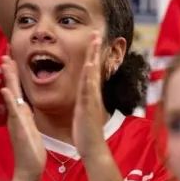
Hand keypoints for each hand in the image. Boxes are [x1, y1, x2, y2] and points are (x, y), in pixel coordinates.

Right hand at [1, 55, 45, 180]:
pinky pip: (12, 111)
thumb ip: (26, 117)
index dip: (14, 75)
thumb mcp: (30, 129)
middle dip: (8, 71)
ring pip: (10, 95)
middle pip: (11, 88)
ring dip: (7, 79)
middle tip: (5, 54)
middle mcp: (15, 114)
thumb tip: (26, 107)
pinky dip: (8, 100)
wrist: (28, 168)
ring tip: (4, 64)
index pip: (16, 90)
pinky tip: (5, 90)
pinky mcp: (17, 127)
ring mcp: (15, 120)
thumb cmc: (31, 151)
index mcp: (20, 114)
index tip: (12, 59)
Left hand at [73, 33, 109, 159]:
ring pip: (92, 75)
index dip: (91, 55)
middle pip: (94, 68)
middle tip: (96, 32)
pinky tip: (88, 66)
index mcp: (88, 94)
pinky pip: (88, 89)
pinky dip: (89, 77)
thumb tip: (83, 95)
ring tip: (94, 42)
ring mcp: (90, 99)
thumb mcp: (83, 112)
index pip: (90, 71)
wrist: (92, 148)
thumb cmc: (85, 132)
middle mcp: (91, 94)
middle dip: (95, 50)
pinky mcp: (87, 106)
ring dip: (93, 58)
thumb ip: (84, 102)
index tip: (93, 39)